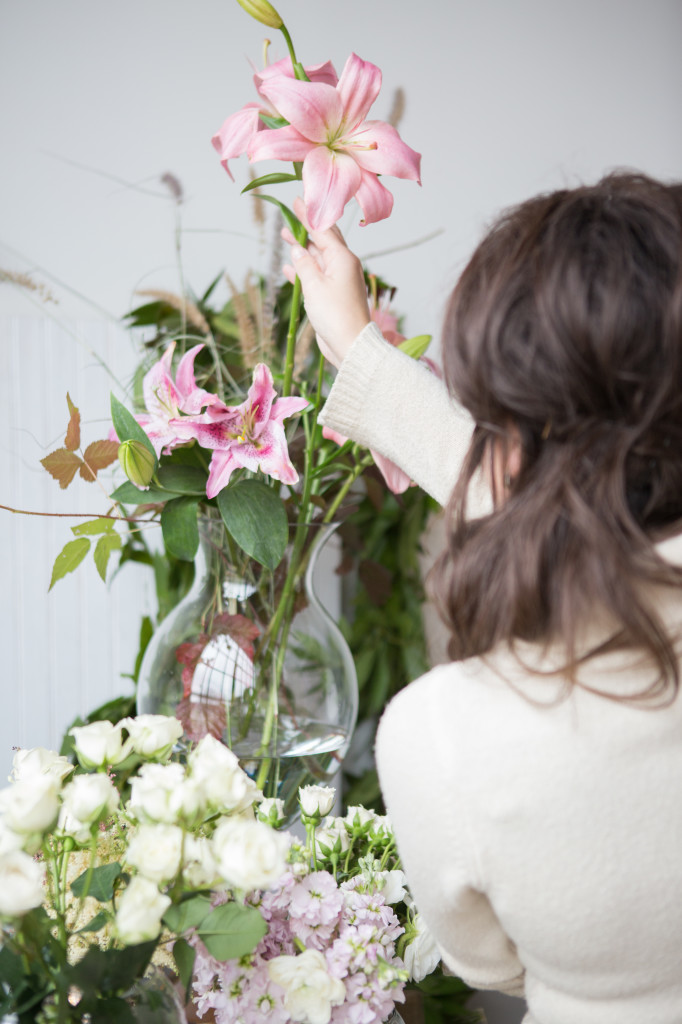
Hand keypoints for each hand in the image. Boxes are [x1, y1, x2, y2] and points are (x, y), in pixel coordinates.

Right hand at [282, 198, 370, 368]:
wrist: (350, 344)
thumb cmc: (336, 315)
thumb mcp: (315, 286)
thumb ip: (304, 265)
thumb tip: (298, 250)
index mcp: (343, 258)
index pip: (324, 230)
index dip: (309, 215)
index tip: (297, 200)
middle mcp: (343, 266)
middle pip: (322, 242)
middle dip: (305, 230)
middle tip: (289, 218)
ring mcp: (338, 281)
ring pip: (318, 259)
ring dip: (302, 250)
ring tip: (286, 238)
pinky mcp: (332, 296)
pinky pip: (316, 277)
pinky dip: (303, 271)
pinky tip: (289, 269)